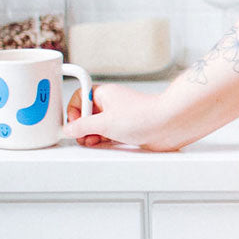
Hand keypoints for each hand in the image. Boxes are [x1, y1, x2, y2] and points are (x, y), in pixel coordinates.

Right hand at [64, 84, 180, 150]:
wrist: (169, 124)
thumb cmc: (143, 115)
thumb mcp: (104, 122)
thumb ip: (82, 127)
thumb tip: (69, 130)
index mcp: (104, 93)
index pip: (80, 98)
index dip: (74, 111)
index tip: (73, 124)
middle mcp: (112, 104)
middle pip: (88, 115)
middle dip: (82, 127)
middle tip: (83, 136)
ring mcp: (121, 117)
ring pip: (98, 127)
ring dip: (93, 136)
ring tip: (94, 141)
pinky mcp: (128, 130)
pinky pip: (110, 136)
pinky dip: (105, 141)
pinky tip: (104, 144)